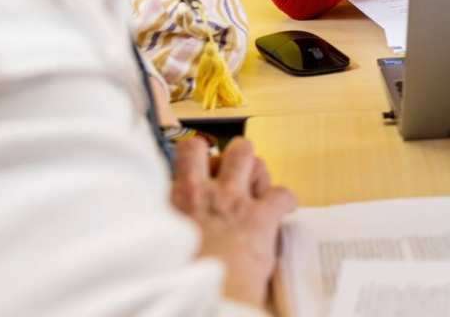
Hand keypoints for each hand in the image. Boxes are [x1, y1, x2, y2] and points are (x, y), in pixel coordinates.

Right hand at [171, 136, 295, 308]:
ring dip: (256, 169)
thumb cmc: (178, 281)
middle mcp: (204, 192)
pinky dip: (285, 202)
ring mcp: (233, 200)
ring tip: (256, 187)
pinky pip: (282, 194)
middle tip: (233, 174)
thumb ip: (172, 220)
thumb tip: (177, 217)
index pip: (187, 153)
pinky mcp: (259, 217)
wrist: (202, 305)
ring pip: (251, 157)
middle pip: (222, 148)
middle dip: (231, 154)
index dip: (198, 156)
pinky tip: (283, 212)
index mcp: (175, 200)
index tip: (203, 167)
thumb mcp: (163, 243)